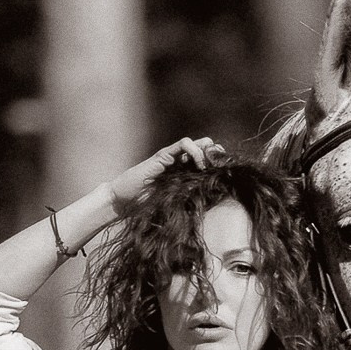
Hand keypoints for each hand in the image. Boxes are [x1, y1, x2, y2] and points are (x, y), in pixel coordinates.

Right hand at [105, 137, 225, 213]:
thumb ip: (191, 200)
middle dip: (217, 155)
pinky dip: (195, 151)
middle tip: (221, 167)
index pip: (208, 160)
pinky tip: (198, 165)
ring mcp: (172, 156)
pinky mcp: (163, 155)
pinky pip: (183, 144)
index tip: (227, 174)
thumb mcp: (176, 204)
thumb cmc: (146, 206)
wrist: (123, 201)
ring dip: (208, 152)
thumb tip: (214, 207)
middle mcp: (180, 162)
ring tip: (209, 166)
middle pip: (207, 147)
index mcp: (185, 173)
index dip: (219, 164)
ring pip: (199, 142)